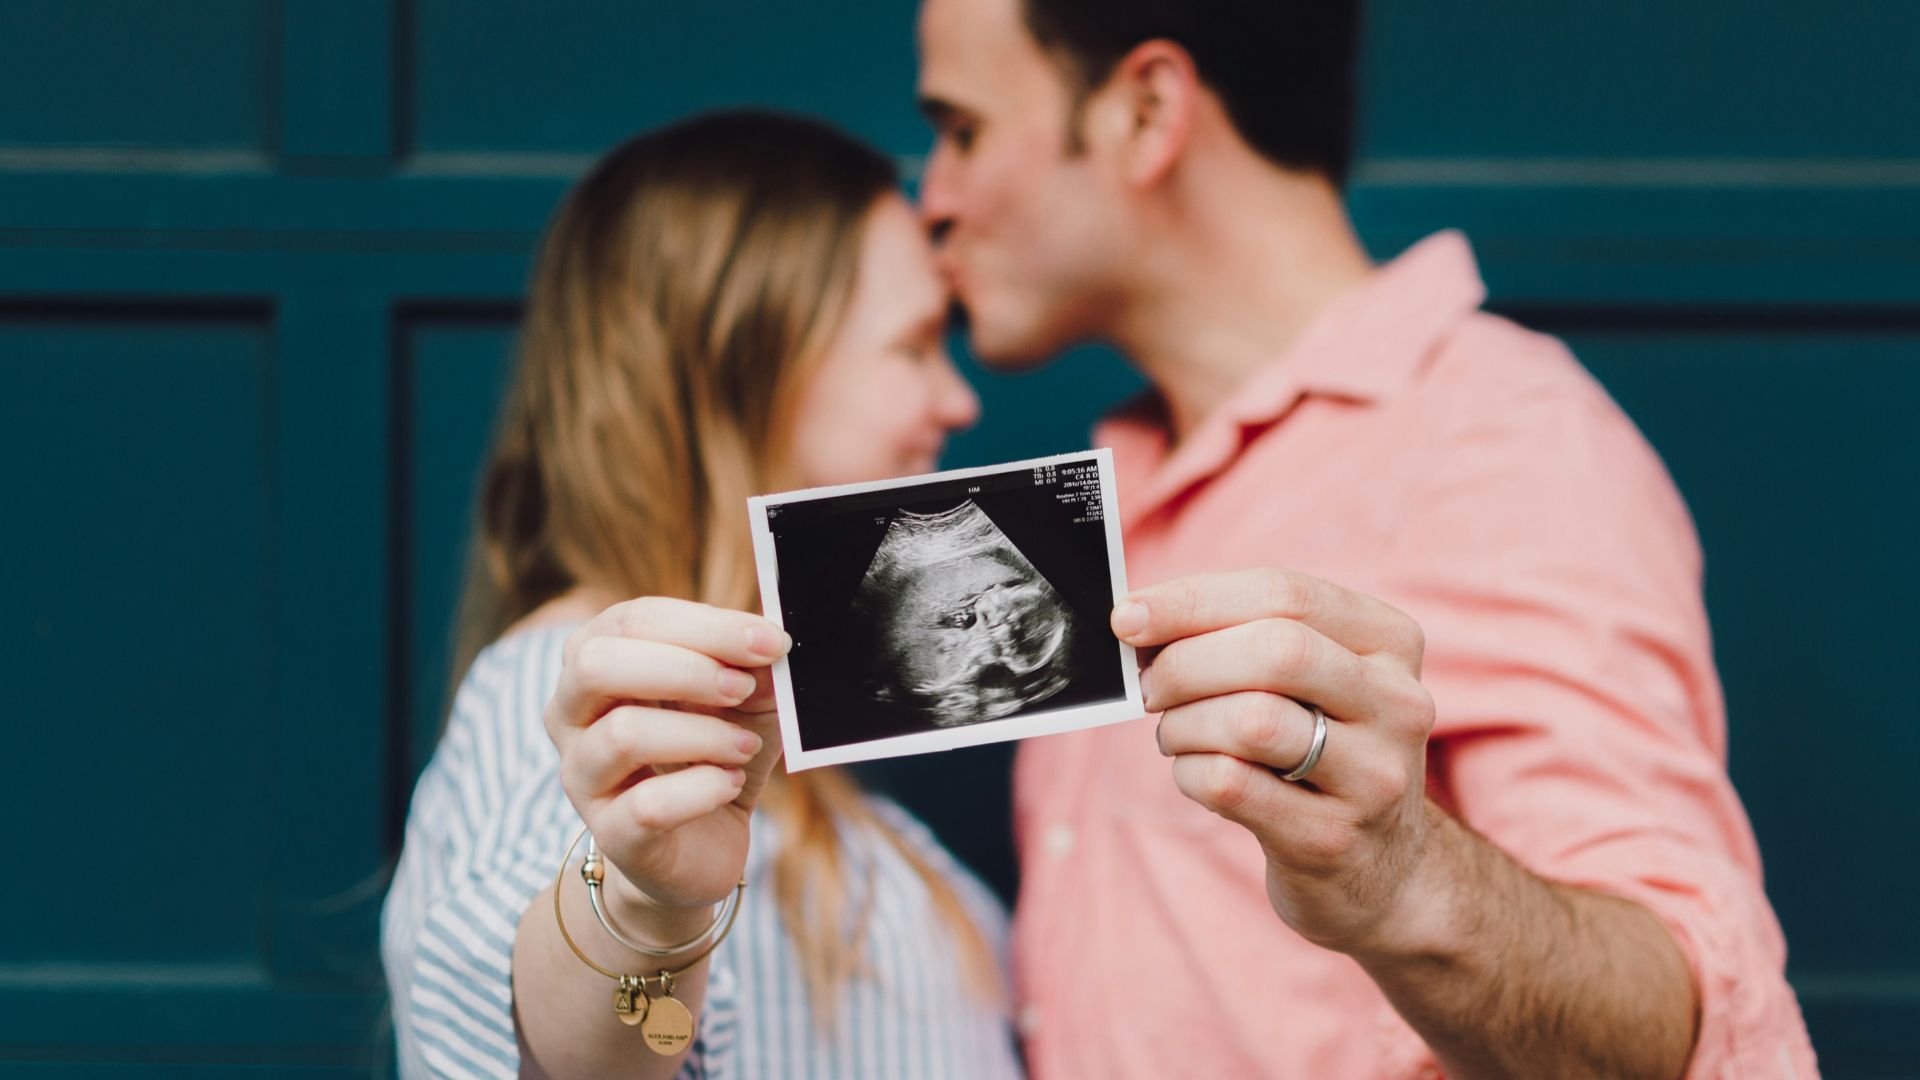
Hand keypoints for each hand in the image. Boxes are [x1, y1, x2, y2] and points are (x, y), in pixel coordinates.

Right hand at [544, 598, 790, 929]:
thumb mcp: (744, 700)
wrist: (702, 846)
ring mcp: (582, 776)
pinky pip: (647, 806)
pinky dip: (703, 789)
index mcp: (596, 660)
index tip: (770, 641)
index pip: (634, 620)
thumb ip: (753, 666)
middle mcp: (570, 714)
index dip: (707, 626)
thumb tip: (770, 641)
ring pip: (623, 735)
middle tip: (742, 688)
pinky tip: (730, 785)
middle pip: (598, 665)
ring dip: (702, 734)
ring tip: (745, 747)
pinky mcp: (610, 834)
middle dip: (685, 669)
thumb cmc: (714, 753)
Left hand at [1114, 568, 1438, 955]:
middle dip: (1186, 663)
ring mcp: (1374, 777)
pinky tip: (1194, 774)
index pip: (1284, 594)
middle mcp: (1398, 704)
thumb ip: (1242, 636)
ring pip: (1251, 720)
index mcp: (1391, 643)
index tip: (1129, 616)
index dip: (1193, 600)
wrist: (1382, 871)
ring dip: (1184, 723)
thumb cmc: (1321, 751)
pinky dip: (1189, 772)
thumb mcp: (1312, 683)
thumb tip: (1140, 618)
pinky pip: (1232, 784)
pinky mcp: (1332, 838)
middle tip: (1149, 687)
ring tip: (1175, 734)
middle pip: (1275, 652)